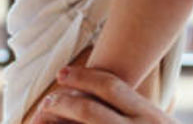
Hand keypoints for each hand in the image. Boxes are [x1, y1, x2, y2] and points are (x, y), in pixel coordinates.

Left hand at [29, 67, 179, 123]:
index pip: (112, 86)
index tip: (63, 73)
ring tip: (42, 118)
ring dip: (58, 123)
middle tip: (47, 100)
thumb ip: (136, 112)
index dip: (84, 76)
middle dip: (63, 102)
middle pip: (90, 109)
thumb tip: (102, 92)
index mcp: (150, 117)